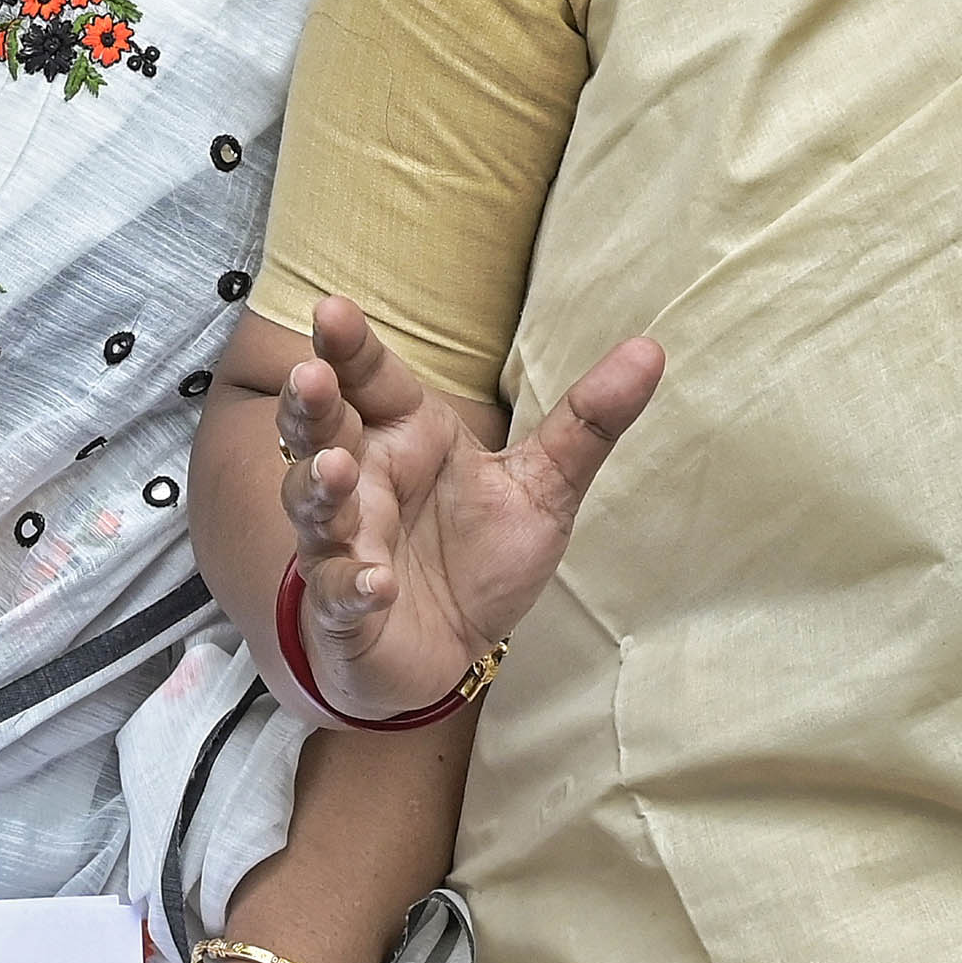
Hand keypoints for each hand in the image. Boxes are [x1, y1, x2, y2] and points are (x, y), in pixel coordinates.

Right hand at [277, 295, 659, 718]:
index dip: (349, 347)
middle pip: (320, 430)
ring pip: (313, 505)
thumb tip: (651, 349)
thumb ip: (586, 422)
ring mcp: (345, 544)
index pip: (370, 378)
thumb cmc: (477, 557)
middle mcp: (363, 480)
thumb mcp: (541, 486)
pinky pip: (340, 594)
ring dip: (319, 487)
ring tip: (337, 470)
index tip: (333, 310)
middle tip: (312, 375)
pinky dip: (352, 588)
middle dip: (310, 403)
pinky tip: (375, 583)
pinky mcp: (346, 610)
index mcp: (403, 435)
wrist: (447, 652)